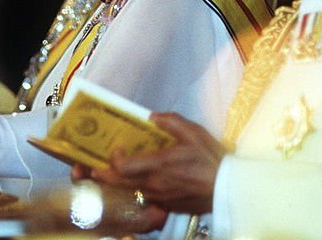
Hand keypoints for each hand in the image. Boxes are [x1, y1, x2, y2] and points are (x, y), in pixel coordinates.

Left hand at [90, 112, 224, 214]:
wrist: (228, 189)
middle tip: (92, 167)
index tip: (117, 148)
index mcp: (158, 165)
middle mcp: (154, 184)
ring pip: (128, 192)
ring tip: (107, 174)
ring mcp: (159, 197)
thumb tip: (152, 116)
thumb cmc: (211, 159)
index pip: (122, 167)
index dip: (113, 158)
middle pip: (118, 183)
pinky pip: (142, 199)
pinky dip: (132, 192)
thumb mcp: (194, 132)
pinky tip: (133, 184)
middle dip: (102, 175)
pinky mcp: (166, 206)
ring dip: (115, 184)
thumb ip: (171, 121)